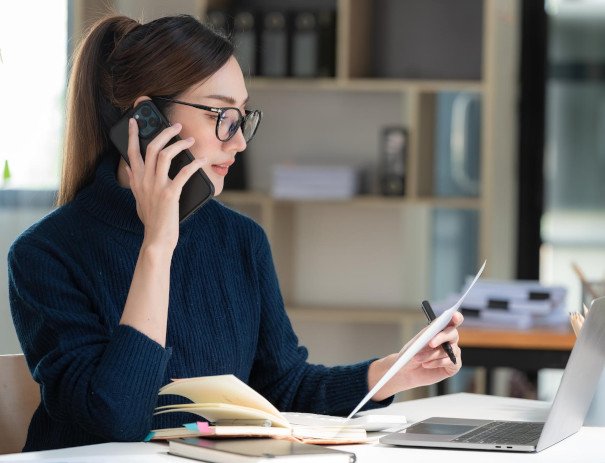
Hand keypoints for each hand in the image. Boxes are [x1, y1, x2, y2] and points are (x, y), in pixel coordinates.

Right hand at [125, 118, 206, 250]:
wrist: (157, 238)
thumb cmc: (151, 219)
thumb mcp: (137, 199)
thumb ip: (133, 181)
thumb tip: (128, 168)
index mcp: (137, 180)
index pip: (131, 152)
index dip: (132, 134)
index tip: (134, 120)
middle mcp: (144, 180)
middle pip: (151, 147)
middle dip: (164, 133)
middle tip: (176, 126)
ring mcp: (157, 186)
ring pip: (164, 155)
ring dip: (179, 144)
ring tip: (190, 140)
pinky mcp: (170, 194)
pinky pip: (184, 173)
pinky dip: (194, 164)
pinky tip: (202, 160)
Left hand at [368, 312, 463, 400]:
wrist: (407, 371)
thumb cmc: (411, 354)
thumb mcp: (415, 342)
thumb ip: (426, 335)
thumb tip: (433, 330)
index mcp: (440, 330)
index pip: (453, 320)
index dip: (455, 317)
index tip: (453, 316)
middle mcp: (449, 340)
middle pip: (453, 334)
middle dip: (441, 337)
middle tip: (430, 343)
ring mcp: (453, 353)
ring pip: (448, 350)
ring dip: (432, 354)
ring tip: (418, 358)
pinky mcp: (453, 366)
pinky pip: (450, 362)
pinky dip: (436, 363)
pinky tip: (426, 364)